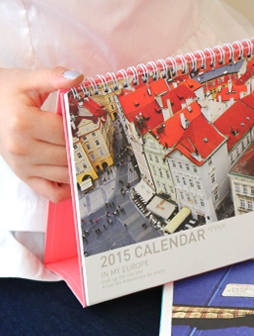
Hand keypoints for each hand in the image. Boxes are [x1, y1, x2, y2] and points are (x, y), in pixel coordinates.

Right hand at [0, 67, 83, 202]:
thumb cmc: (4, 92)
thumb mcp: (26, 80)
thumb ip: (52, 77)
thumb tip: (77, 78)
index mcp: (22, 123)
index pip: (65, 133)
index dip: (81, 128)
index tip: (93, 123)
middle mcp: (21, 148)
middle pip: (67, 154)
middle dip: (84, 147)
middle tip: (97, 140)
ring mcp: (22, 166)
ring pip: (64, 174)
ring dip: (81, 167)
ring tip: (91, 155)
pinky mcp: (24, 176)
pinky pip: (51, 192)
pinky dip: (66, 189)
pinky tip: (75, 175)